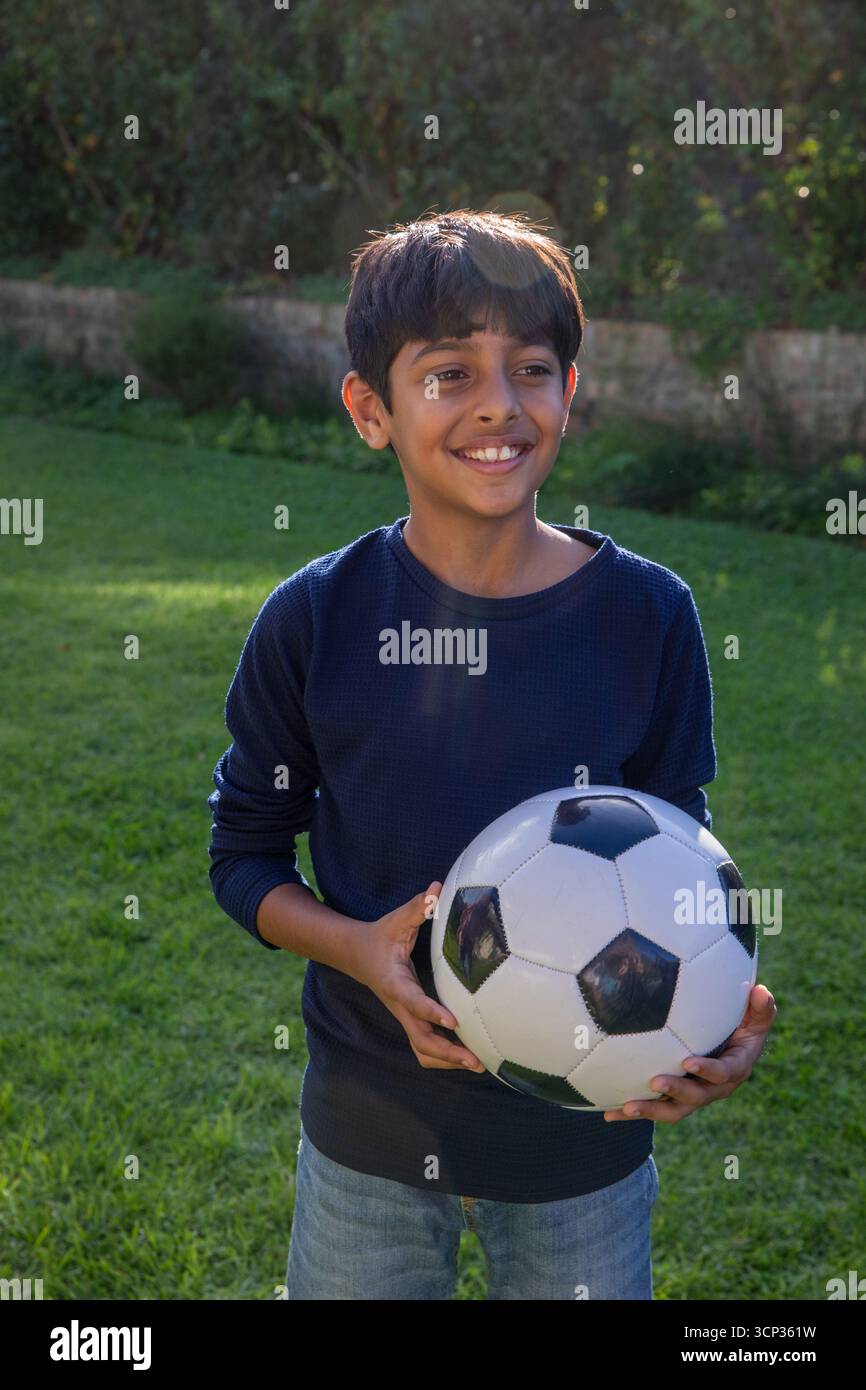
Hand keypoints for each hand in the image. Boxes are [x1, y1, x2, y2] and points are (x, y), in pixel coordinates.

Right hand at [349, 880, 484, 1073]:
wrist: (356, 955)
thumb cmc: (380, 937)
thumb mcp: (396, 920)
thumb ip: (417, 907)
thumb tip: (437, 887)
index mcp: (395, 983)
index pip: (413, 1002)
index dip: (432, 1012)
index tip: (454, 1022)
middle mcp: (399, 1005)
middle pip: (421, 1040)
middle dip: (448, 1052)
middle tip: (476, 1059)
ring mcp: (404, 1016)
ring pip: (422, 1049)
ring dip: (447, 1060)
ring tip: (477, 1064)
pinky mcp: (409, 1019)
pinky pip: (424, 1046)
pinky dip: (443, 1055)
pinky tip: (466, 1056)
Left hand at [603, 983, 776, 1123]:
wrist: (728, 1043)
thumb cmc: (742, 1023)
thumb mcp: (756, 1015)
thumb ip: (761, 1008)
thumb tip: (761, 992)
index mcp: (735, 1068)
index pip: (724, 1073)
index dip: (708, 1070)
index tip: (688, 1061)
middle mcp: (714, 1088)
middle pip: (696, 1097)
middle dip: (676, 1092)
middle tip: (654, 1082)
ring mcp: (693, 1095)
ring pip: (673, 1110)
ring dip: (650, 1110)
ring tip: (626, 1107)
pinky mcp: (674, 1098)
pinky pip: (655, 1108)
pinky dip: (631, 1113)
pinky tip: (609, 1114)